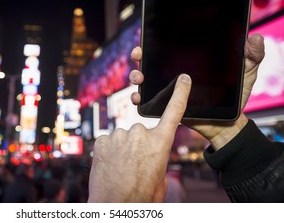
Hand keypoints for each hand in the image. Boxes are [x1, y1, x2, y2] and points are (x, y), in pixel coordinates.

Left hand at [88, 74, 191, 202]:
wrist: (113, 206)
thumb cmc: (140, 197)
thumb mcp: (160, 179)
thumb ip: (157, 159)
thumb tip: (151, 155)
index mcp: (160, 143)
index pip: (174, 112)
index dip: (180, 94)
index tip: (183, 79)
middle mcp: (140, 133)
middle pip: (141, 132)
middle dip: (139, 146)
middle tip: (134, 166)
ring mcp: (119, 135)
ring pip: (124, 138)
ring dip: (123, 149)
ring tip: (121, 169)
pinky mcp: (102, 139)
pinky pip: (109, 141)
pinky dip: (109, 151)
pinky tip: (109, 165)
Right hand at [129, 33, 264, 149]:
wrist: (228, 122)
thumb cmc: (235, 96)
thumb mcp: (245, 73)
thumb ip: (252, 56)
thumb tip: (255, 38)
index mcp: (188, 62)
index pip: (167, 48)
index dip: (154, 42)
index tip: (147, 39)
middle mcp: (173, 74)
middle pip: (150, 61)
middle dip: (139, 56)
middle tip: (138, 55)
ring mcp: (167, 89)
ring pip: (144, 79)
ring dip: (136, 76)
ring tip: (139, 78)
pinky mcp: (164, 105)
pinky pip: (147, 101)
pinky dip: (138, 98)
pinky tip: (137, 98)